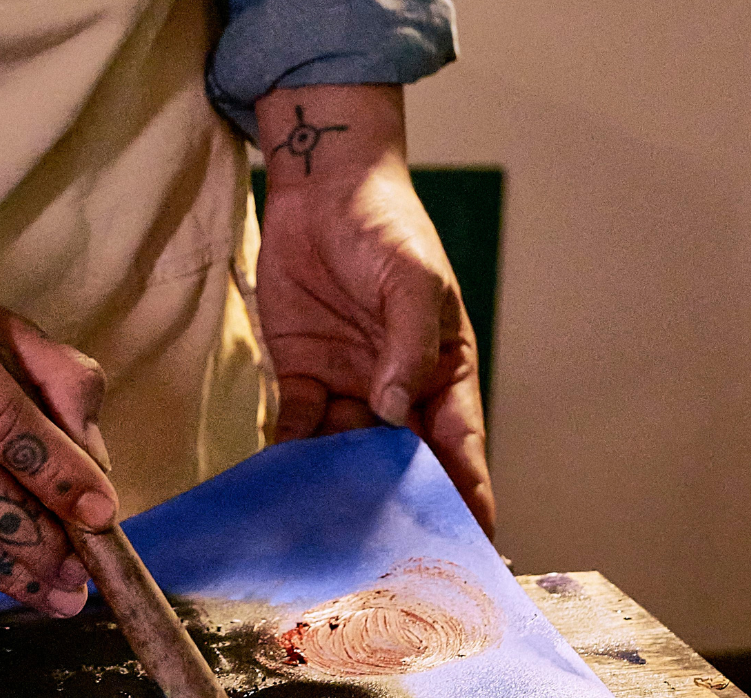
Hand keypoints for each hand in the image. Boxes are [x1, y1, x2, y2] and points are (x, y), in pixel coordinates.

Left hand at [253, 85, 493, 533]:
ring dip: (335, 488)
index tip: (475, 548)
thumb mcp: (413, 279)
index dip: (468, 496)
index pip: (460, 447)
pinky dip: (287, 453)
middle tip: (384, 562)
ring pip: (345, 453)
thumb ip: (408, 344)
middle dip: (395, 510)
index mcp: (442, 373)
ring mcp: (348, 385)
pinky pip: (295, 425)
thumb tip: (396, 410)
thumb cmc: (387, 226)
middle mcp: (397, 391)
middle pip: (401, 464)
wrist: (322, 187)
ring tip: (322, 534)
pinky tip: (275, 483)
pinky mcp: (300, 373)